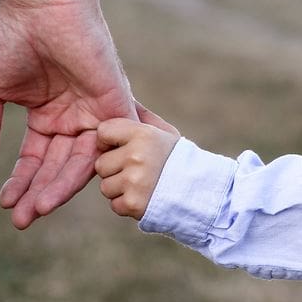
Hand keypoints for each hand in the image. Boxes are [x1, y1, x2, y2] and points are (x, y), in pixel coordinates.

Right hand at [0, 0, 135, 228]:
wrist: (40, 2)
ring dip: (59, 188)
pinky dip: (90, 168)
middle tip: (22, 220)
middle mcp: (74, 118)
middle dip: (40, 194)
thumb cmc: (13, 37)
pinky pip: (108, 144)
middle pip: (59, 168)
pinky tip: (68, 187)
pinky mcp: (114, 102)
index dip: (22, 184)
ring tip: (37, 210)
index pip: (36, 161)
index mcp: (49, 116)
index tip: (7, 206)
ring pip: (81, 163)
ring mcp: (95, 112)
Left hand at [95, 105, 179, 219]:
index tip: (121, 148)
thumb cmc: (177, 160)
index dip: (109, 142)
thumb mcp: (164, 133)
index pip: (103, 131)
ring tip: (142, 185)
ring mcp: (134, 181)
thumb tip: (124, 97)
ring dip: (120, 188)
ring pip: (106, 186)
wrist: (200, 192)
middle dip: (114, 169)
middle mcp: (136, 156)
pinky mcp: (133, 203)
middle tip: (137, 171)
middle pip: (101, 164)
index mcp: (143, 134)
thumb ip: (142, 117)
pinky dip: (126, 205)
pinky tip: (144, 198)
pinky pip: (115, 204)